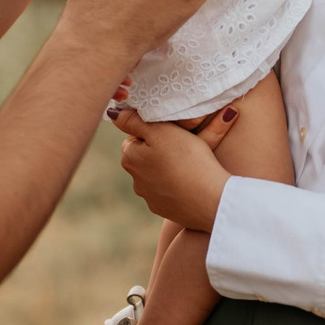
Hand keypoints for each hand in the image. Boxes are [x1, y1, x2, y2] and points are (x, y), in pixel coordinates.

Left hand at [111, 104, 235, 231]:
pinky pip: (169, 191)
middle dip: (159, 150)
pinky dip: (177, 185)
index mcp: (130, 158)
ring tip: (190, 164)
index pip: (134, 137)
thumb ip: (134, 121)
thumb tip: (113, 114)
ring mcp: (150, 198)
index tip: (171, 132)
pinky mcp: (166, 209)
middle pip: (145, 156)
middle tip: (183, 145)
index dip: (153, 131)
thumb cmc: (187, 160)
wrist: (211, 200)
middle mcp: (135, 181)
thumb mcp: (161, 131)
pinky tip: (192, 181)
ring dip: (168, 168)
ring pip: (156, 175)